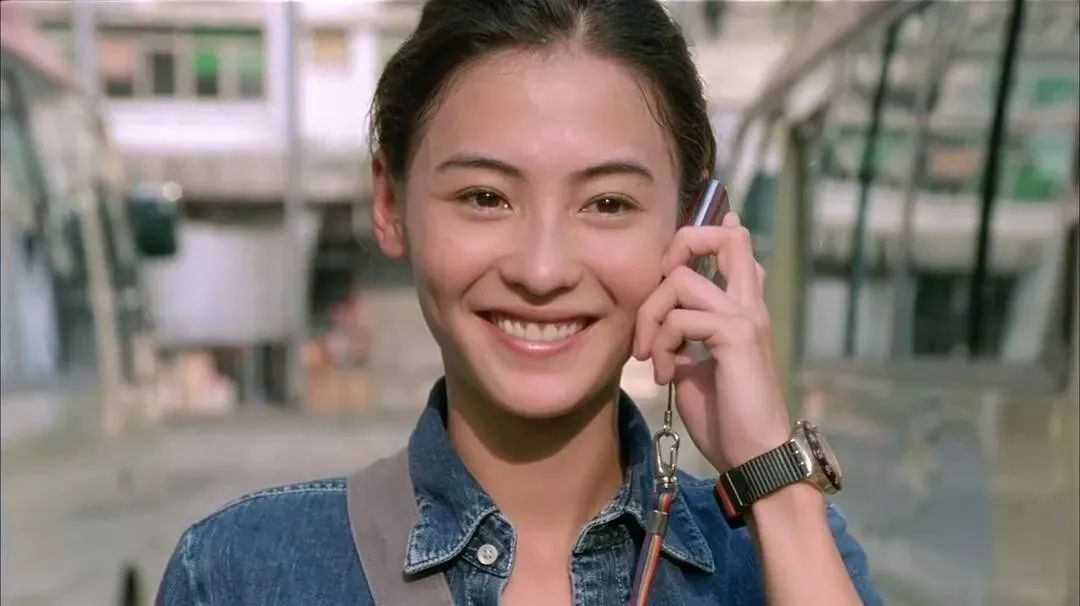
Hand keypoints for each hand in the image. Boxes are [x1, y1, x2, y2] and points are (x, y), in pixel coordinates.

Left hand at [632, 213, 789, 471]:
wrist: (752, 456)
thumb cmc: (725, 418)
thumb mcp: (695, 370)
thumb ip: (684, 340)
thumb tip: (662, 328)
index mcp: (743, 311)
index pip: (736, 247)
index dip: (702, 238)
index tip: (669, 265)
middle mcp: (749, 306)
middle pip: (728, 237)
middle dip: (681, 246)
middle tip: (656, 292)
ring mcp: (745, 317)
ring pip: (681, 279)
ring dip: (650, 317)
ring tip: (649, 358)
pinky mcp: (736, 336)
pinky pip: (679, 319)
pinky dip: (659, 345)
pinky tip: (663, 376)